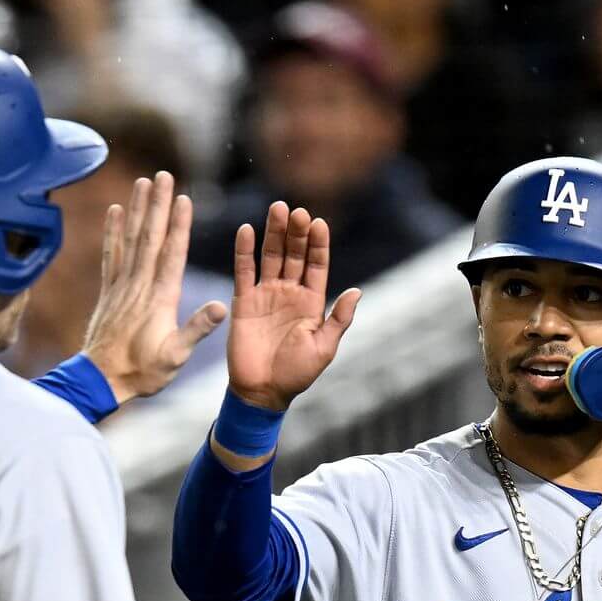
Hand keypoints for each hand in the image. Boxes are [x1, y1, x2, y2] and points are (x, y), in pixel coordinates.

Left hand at [82, 171, 226, 405]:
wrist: (101, 380)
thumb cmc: (142, 372)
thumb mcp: (176, 357)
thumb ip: (197, 329)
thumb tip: (223, 308)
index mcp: (160, 300)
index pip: (172, 254)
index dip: (178, 225)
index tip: (183, 197)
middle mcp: (139, 286)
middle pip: (150, 237)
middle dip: (157, 205)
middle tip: (163, 174)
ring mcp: (121, 287)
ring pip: (130, 240)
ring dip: (136, 209)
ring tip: (142, 181)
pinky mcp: (108, 292)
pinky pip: (110, 255)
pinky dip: (112, 232)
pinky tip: (114, 211)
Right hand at [227, 202, 361, 411]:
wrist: (262, 392)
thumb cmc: (296, 374)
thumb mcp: (324, 348)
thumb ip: (339, 319)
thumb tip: (357, 291)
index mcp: (312, 302)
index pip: (317, 265)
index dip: (318, 244)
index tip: (319, 223)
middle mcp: (290, 293)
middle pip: (294, 254)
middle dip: (297, 232)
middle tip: (297, 211)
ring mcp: (266, 295)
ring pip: (271, 256)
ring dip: (273, 232)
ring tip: (276, 208)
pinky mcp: (244, 301)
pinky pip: (244, 271)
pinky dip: (244, 251)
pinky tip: (246, 230)